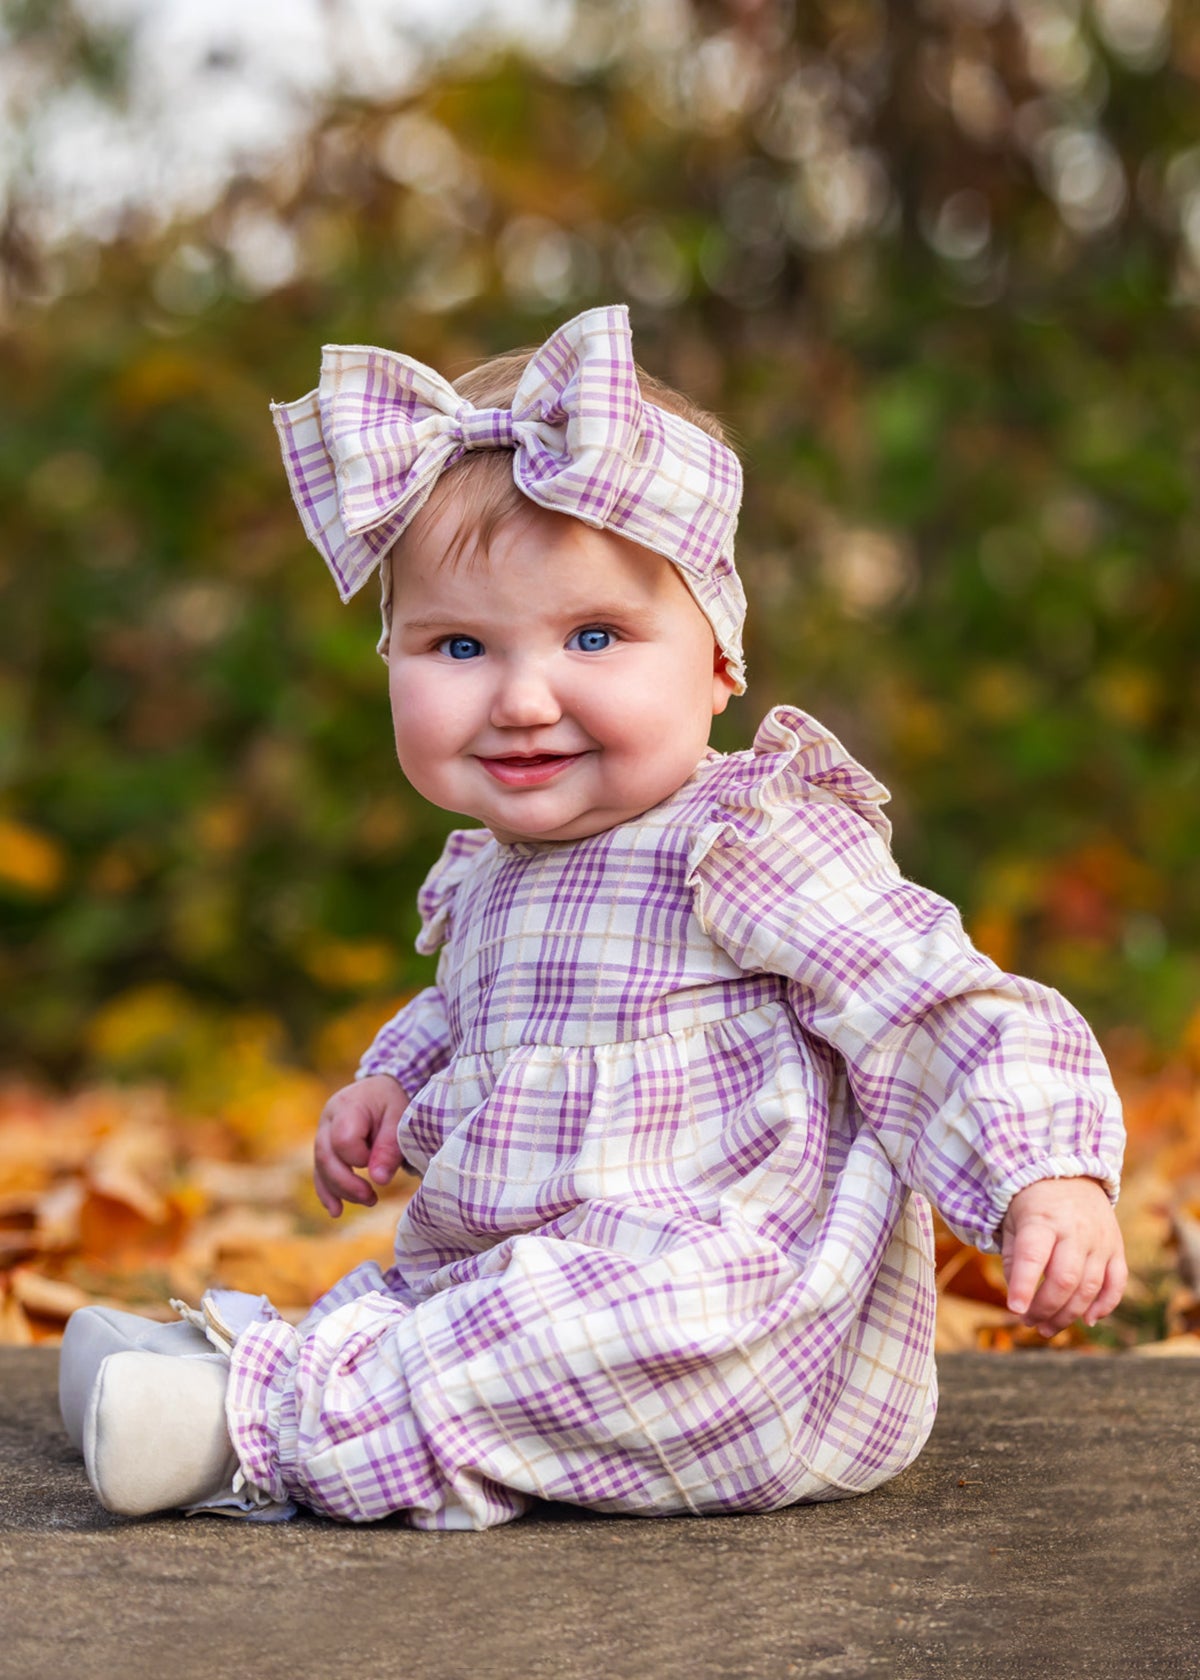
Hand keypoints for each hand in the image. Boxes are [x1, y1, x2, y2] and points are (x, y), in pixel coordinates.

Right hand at [313, 1075, 409, 1217]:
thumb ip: (389, 1147)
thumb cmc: (391, 1101)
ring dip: (341, 1191)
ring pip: (321, 1168)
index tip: (380, 1158)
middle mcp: (327, 1119)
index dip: (361, 1157)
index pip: (343, 1140)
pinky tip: (336, 1210)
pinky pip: (320, 1171)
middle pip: (325, 1157)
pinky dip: (327, 1192)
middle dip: (347, 1184)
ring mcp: (322, 1133)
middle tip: (372, 1198)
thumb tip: (379, 1181)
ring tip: (369, 1201)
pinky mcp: (324, 1147)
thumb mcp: (399, 1117)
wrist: (380, 1088)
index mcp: (346, 1106)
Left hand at [1000, 1177, 1126, 1335]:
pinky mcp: (1116, 1247)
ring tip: (1048, 1329)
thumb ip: (1014, 1260)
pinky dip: (1105, 1305)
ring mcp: (1100, 1239)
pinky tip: (1088, 1320)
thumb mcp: (1012, 1222)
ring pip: (1090, 1287)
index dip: (1024, 1286)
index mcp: (1042, 1220)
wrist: (1070, 1173)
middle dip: (1046, 1309)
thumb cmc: (1032, 1204)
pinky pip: (1117, 1282)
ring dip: (1069, 1315)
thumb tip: (1020, 1301)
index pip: (1033, 1257)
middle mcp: (1074, 1230)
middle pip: (1065, 1279)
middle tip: (1030, 1323)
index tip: (1015, 1310)